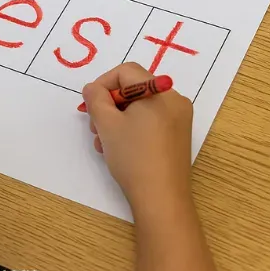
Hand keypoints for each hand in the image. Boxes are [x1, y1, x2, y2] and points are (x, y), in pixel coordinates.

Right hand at [82, 62, 193, 215]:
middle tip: (95, 126)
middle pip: (134, 89)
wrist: (161, 198)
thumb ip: (96, 98)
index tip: (89, 104)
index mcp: (160, 92)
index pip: (126, 72)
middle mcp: (175, 100)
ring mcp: (179, 119)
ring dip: (117, 118)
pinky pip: (150, 120)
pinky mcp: (177, 136)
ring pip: (140, 106)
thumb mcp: (107, 124)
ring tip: (103, 142)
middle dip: (109, 104)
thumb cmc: (133, 156)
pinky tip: (119, 148)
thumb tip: (93, 88)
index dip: (103, 84)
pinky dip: (132, 127)